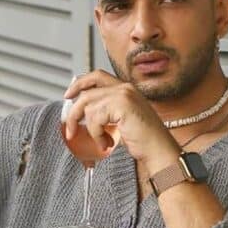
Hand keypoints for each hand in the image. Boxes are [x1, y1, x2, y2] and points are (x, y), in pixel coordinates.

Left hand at [63, 70, 180, 173]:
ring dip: (91, 130)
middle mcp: (125, 88)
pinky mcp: (122, 105)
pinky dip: (96, 134)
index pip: (97, 76)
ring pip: (88, 107)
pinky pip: (95, 118)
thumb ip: (106, 112)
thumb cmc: (144, 140)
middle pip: (87, 91)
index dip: (80, 83)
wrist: (159, 151)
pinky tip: (107, 143)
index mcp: (126, 89)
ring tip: (102, 142)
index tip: (68, 95)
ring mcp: (124, 95)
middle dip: (74, 111)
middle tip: (70, 128)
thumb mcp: (121, 121)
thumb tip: (83, 112)